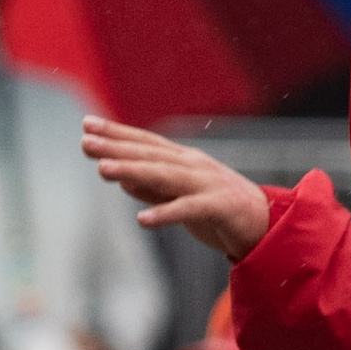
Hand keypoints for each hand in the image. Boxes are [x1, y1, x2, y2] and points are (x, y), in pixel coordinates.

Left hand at [81, 116, 271, 261]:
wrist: (265, 224)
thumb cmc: (218, 208)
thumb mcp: (180, 195)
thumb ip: (152, 187)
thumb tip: (123, 179)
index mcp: (183, 160)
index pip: (145, 142)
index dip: (116, 133)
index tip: (86, 125)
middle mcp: (193, 166)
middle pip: (150, 154)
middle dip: (116, 147)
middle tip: (85, 142)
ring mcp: (206, 184)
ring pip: (164, 175)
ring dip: (132, 171)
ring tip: (103, 170)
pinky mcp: (219, 208)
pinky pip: (189, 210)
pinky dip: (166, 213)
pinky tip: (142, 219)